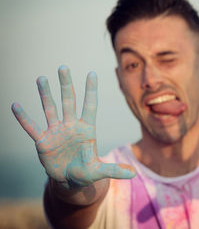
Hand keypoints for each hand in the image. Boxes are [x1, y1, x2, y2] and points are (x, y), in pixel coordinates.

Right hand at [12, 66, 134, 188]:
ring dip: (45, 95)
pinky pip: (32, 127)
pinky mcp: (43, 141)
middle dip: (66, 85)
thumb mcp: (100, 171)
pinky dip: (24, 118)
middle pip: (68, 101)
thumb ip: (114, 170)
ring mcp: (56, 132)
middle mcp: (71, 126)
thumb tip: (133, 174)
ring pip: (50, 109)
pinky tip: (16, 106)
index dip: (91, 90)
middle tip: (63, 67)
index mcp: (86, 129)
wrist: (69, 180)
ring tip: (41, 78)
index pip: (89, 105)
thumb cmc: (86, 172)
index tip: (92, 73)